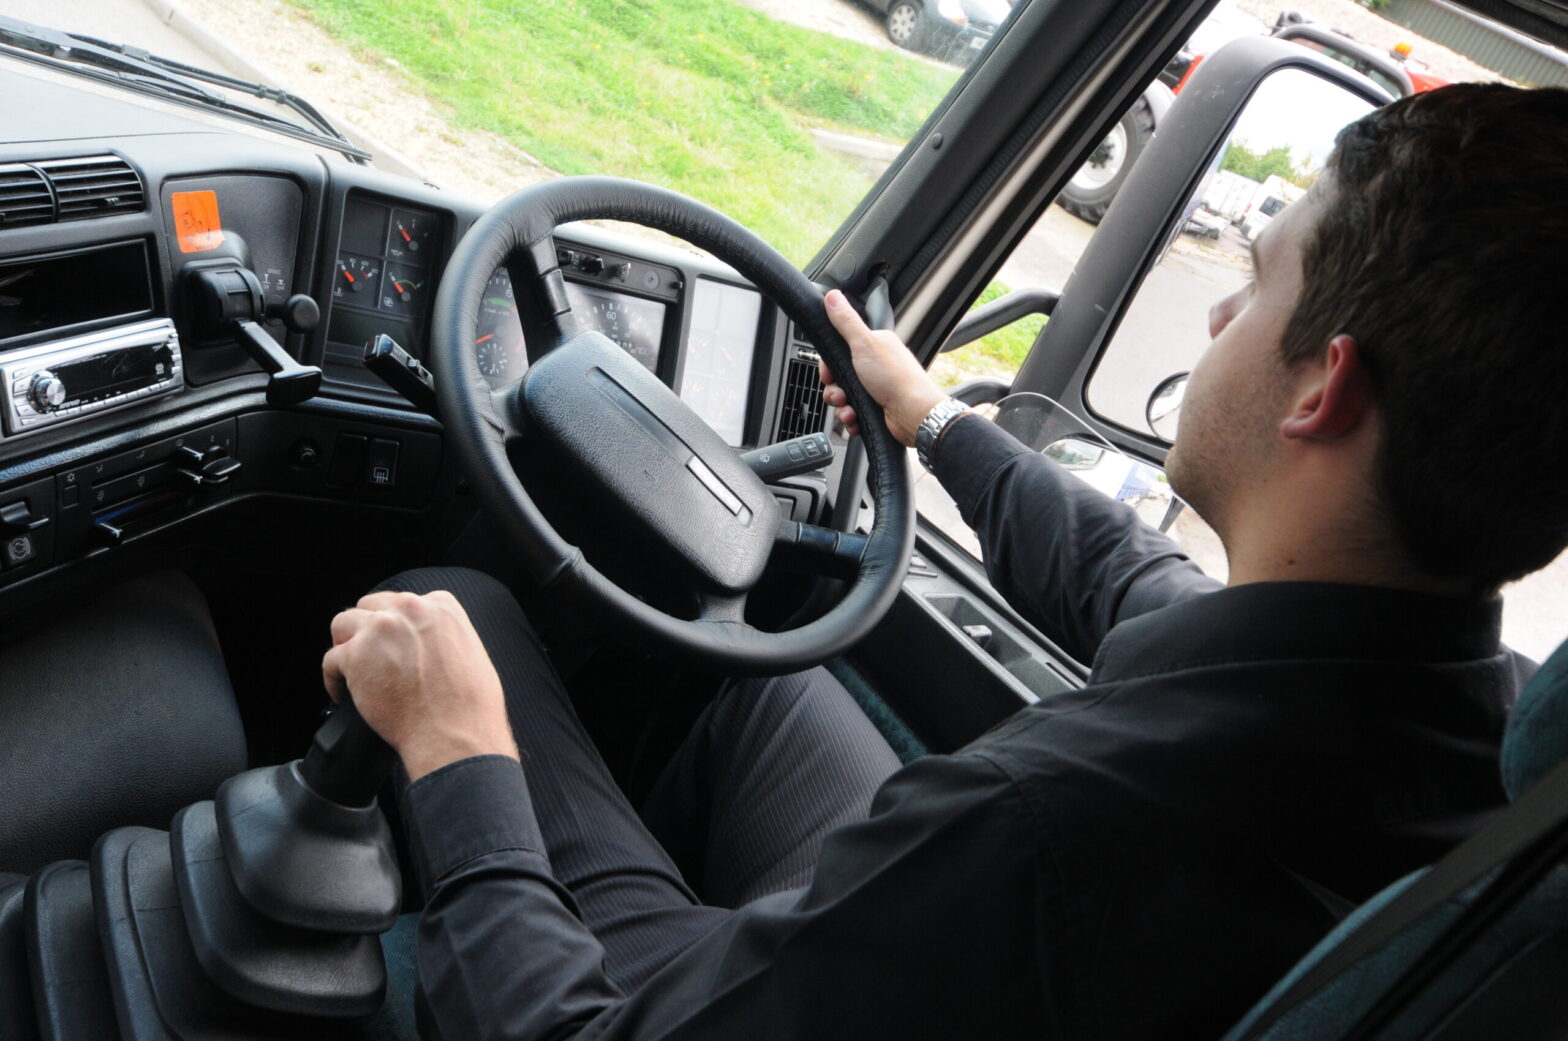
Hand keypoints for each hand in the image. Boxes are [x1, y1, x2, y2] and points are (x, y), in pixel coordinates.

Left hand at [323, 590, 516, 780]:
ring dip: (346, 644)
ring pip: (343, 624)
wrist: (454, 732)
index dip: (395, 625)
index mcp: (440, 606)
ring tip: (350, 668)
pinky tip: (343, 693)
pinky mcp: (355, 656)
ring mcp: (379, 630)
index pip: (403, 602)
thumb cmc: (468, 704)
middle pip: (370, 607)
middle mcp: (408, 610)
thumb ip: (443, 636)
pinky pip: (330, 660)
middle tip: (369, 654)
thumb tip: (426, 645)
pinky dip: (333, 678)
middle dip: (367, 629)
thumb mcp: (470, 651)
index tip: (392, 642)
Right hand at [820, 289, 945, 446]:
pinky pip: (853, 414)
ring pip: (844, 397)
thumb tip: (833, 296)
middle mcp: (875, 366)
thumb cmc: (895, 378)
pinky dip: (851, 419)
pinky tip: (856, 419)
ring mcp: (876, 388)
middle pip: (839, 377)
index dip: (829, 365)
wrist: (913, 414)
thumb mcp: (864, 343)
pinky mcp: (876, 409)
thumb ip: (846, 321)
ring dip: (841, 407)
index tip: (828, 373)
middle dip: (834, 389)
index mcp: (874, 345)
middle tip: (839, 394)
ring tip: (849, 410)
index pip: (839, 351)